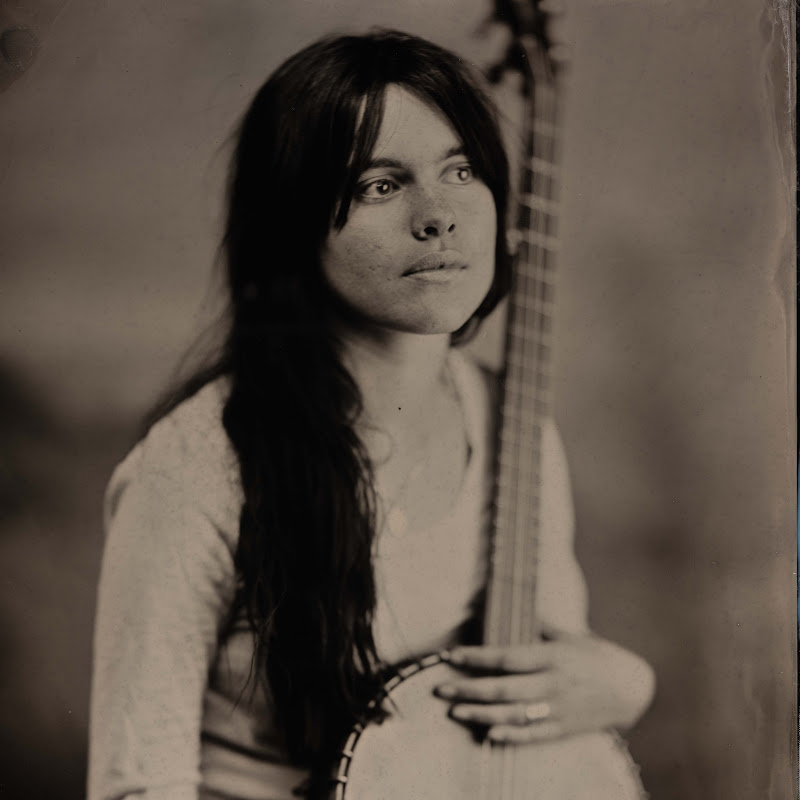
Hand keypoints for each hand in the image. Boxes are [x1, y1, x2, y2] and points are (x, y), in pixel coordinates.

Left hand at [435, 630, 654, 742]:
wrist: (632, 688)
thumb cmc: (596, 656)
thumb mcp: (570, 635)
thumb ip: (540, 627)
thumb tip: (514, 608)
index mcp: (552, 656)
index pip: (507, 658)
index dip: (477, 658)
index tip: (452, 656)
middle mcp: (553, 684)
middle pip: (504, 689)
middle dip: (469, 688)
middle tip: (441, 688)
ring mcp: (558, 709)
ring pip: (513, 715)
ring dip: (481, 714)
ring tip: (455, 712)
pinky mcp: (564, 728)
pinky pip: (533, 735)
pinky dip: (511, 736)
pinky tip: (489, 735)